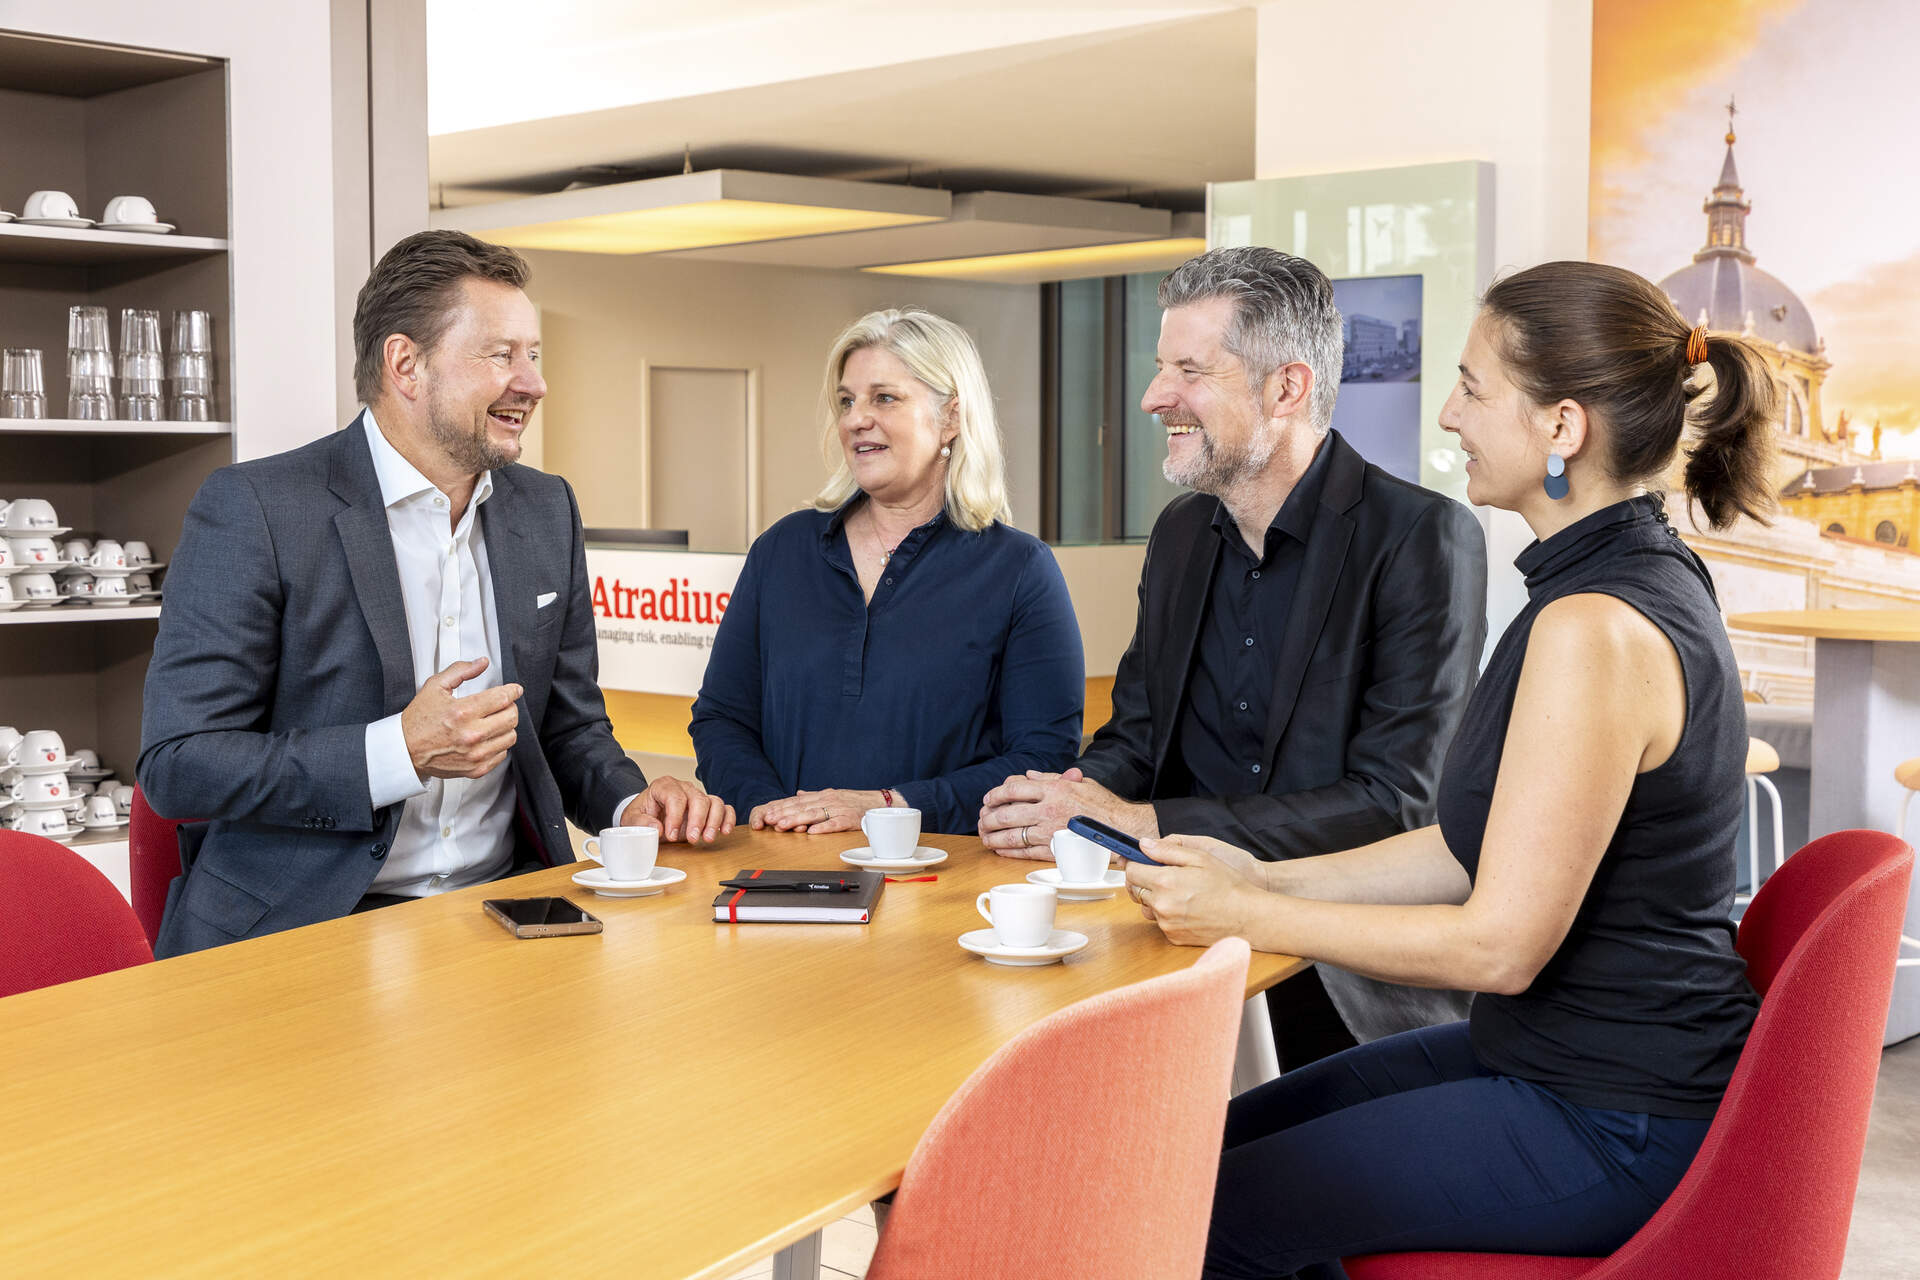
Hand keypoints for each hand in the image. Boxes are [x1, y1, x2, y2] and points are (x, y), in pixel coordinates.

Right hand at [401, 657, 522, 780]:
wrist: (405, 751)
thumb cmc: (418, 720)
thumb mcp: (435, 687)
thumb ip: (460, 671)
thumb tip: (482, 663)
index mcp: (462, 712)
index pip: (503, 698)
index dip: (513, 691)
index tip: (515, 689)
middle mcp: (471, 735)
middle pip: (511, 717)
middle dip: (510, 706)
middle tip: (502, 704)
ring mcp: (475, 754)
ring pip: (510, 736)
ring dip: (506, 725)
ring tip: (494, 721)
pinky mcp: (476, 769)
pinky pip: (502, 754)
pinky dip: (498, 744)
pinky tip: (487, 737)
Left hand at [621, 777, 733, 843]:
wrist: (647, 816)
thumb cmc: (642, 815)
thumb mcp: (632, 819)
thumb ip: (641, 822)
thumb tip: (657, 828)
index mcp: (664, 786)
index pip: (675, 797)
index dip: (675, 817)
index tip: (670, 834)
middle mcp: (684, 788)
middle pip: (698, 799)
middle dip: (697, 820)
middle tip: (692, 839)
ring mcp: (697, 797)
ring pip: (714, 802)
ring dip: (714, 821)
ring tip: (708, 838)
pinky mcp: (707, 808)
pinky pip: (724, 808)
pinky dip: (727, 818)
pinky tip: (724, 831)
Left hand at [750, 789, 886, 833]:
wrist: (880, 803)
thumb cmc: (855, 802)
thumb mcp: (833, 796)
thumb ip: (814, 796)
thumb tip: (798, 793)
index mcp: (823, 796)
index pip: (797, 801)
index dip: (781, 807)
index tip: (767, 814)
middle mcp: (828, 800)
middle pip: (802, 807)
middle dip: (784, 813)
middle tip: (769, 820)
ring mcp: (838, 810)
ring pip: (814, 814)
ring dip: (797, 820)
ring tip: (783, 826)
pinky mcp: (849, 820)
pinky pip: (835, 824)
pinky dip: (823, 827)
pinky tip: (812, 831)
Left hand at [976, 767, 1155, 860]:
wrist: (1121, 829)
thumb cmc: (1103, 805)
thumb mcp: (1079, 782)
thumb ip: (1051, 778)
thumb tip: (1028, 776)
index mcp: (1054, 789)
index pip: (1014, 788)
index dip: (996, 794)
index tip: (987, 798)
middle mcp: (1049, 810)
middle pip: (1007, 813)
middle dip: (988, 817)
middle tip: (981, 819)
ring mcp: (1050, 832)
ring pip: (1011, 835)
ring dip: (992, 835)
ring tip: (984, 835)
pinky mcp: (1053, 850)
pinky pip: (1024, 852)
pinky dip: (1007, 850)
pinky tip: (999, 848)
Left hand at [1125, 835, 1258, 946]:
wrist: (1248, 917)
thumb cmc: (1228, 885)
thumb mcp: (1200, 858)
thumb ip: (1167, 850)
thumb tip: (1144, 845)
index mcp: (1165, 882)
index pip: (1131, 872)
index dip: (1134, 864)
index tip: (1139, 861)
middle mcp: (1162, 905)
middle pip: (1136, 890)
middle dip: (1144, 881)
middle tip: (1163, 875)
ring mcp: (1167, 924)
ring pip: (1148, 907)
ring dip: (1156, 898)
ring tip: (1180, 892)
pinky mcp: (1173, 937)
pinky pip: (1161, 922)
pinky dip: (1168, 914)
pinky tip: (1187, 907)